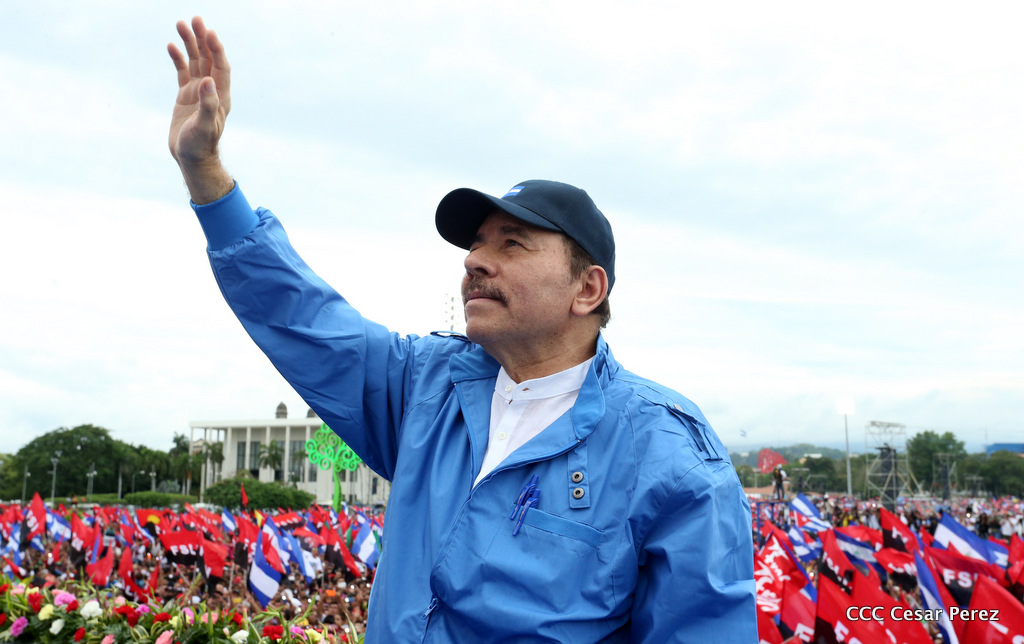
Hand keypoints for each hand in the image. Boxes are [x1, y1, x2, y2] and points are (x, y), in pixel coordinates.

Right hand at [167, 17, 233, 202]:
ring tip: (181, 24)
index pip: (220, 67)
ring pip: (195, 62)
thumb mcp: (205, 127)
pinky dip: (178, 58)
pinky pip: (182, 72)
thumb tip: (207, 81)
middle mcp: (211, 91)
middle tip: (195, 19)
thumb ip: (208, 105)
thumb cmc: (200, 146)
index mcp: (220, 96)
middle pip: (208, 59)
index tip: (209, 32)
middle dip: (203, 39)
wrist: (191, 158)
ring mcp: (198, 92)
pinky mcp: (186, 96)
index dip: (216, 50)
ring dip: (190, 44)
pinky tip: (172, 46)